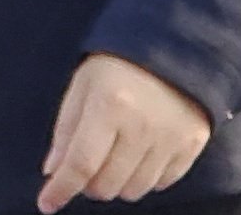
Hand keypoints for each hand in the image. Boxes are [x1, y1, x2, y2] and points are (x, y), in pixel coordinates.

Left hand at [36, 52, 212, 211]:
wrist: (176, 42)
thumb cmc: (120, 62)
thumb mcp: (83, 84)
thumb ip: (66, 130)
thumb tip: (53, 172)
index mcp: (110, 105)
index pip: (81, 164)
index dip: (60, 189)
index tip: (47, 203)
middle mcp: (143, 126)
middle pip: (106, 186)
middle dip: (89, 182)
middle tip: (89, 162)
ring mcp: (171, 137)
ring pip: (134, 190)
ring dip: (117, 182)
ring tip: (116, 155)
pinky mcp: (193, 143)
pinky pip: (163, 183)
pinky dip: (146, 177)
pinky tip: (141, 154)